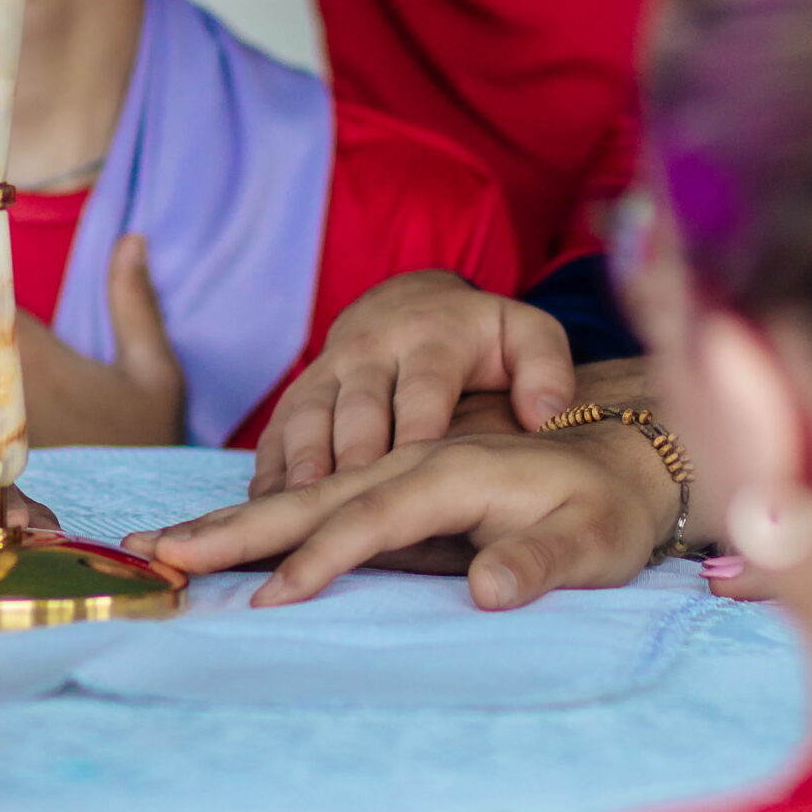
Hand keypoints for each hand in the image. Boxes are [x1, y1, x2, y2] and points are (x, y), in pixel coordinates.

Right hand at [126, 416, 677, 607]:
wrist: (620, 453)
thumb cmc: (609, 508)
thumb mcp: (597, 541)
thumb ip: (542, 561)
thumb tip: (486, 589)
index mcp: (451, 470)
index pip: (369, 518)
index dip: (319, 558)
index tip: (269, 599)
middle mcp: (408, 458)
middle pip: (307, 492)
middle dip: (233, 526)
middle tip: (159, 553)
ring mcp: (391, 461)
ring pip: (296, 487)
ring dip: (228, 518)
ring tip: (162, 546)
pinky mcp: (386, 474)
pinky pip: (309, 487)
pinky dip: (258, 510)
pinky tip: (218, 536)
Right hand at [253, 272, 574, 494]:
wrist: (415, 300)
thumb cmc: (482, 337)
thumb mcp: (529, 337)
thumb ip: (547, 372)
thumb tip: (545, 416)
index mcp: (433, 340)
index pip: (424, 387)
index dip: (417, 429)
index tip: (415, 476)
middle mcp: (374, 349)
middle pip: (357, 405)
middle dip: (350, 454)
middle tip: (347, 507)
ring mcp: (330, 367)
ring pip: (309, 414)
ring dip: (301, 461)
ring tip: (296, 511)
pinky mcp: (301, 388)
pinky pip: (278, 428)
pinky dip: (270, 468)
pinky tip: (264, 510)